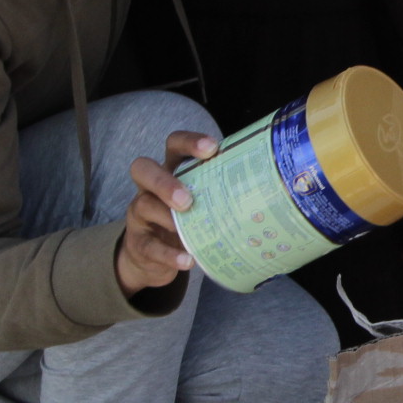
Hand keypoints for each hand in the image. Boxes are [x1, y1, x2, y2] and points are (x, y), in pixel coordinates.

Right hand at [116, 130, 215, 293]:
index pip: (173, 145)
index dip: (189, 142)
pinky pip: (149, 246)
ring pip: (143, 206)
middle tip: (187, 199)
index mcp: (169, 171)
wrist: (150, 257)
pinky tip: (187, 260)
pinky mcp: (138, 243)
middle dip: (165, 182)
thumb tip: (264, 189)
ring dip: (167, 218)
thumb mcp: (199, 204)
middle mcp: (149, 188)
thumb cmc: (184, 221)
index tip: (211, 148)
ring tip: (185, 231)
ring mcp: (139, 215)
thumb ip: (217, 194)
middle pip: (144, 169)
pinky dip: (169, 255)